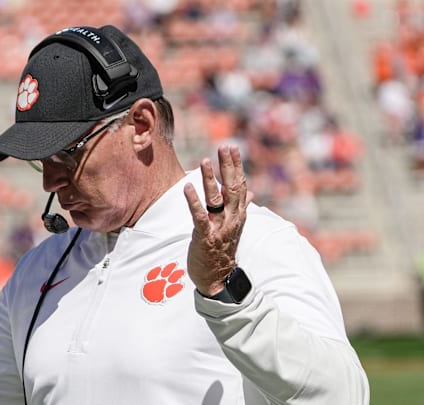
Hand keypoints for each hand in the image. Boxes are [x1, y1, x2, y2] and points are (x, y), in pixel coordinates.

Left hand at [184, 145, 251, 296]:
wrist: (218, 278)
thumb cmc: (222, 250)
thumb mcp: (234, 227)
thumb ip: (241, 207)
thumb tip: (251, 192)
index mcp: (238, 214)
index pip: (240, 185)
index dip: (236, 166)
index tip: (232, 148)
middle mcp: (232, 219)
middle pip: (233, 188)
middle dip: (228, 166)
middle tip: (224, 147)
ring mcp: (219, 228)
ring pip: (216, 199)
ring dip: (211, 179)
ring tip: (205, 161)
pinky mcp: (205, 236)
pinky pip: (199, 216)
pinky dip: (194, 201)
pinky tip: (188, 187)